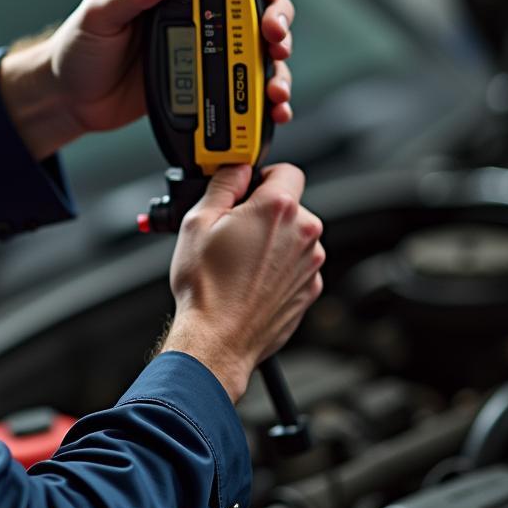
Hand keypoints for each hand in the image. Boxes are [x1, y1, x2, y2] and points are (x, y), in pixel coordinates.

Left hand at [0, 0, 295, 159]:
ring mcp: (202, 48)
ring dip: (276, 65)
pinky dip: (260, 96)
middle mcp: (194, 12)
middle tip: (274, 38)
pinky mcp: (202, 81)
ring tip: (275, 85)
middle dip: (276, 20)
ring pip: (255, 50)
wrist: (69, 97)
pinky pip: (240, 85)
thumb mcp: (99, 15)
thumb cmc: (78, 47)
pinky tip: (272, 108)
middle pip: (254, 8)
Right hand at [161, 164, 324, 401]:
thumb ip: (222, 184)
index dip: (262, 175)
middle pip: (289, 205)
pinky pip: (295, 264)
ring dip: (271, 239)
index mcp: (278, 209)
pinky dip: (277, 266)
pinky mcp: (310, 289)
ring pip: (292, 235)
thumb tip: (234, 169)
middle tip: (231, 228)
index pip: (286, 169)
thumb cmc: (206, 287)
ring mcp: (310, 264)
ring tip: (237, 259)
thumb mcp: (197, 221)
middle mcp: (303, 234)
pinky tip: (249, 278)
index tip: (247, 187)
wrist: (218, 338)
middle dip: (262, 211)